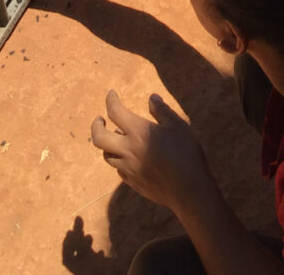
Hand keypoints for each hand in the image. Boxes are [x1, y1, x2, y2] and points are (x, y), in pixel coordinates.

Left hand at [91, 90, 211, 211]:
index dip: (111, 100)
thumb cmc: (185, 152)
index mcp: (137, 132)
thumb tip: (151, 98)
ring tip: (114, 139)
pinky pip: (118, 169)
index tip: (111, 94)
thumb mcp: (178, 125)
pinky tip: (127, 159)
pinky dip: (118, 160)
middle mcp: (127, 150)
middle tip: (100, 120)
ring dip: (106, 145)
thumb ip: (162, 111)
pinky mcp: (133, 183)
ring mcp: (128, 169)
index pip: (115, 112)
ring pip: (106, 156)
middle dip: (96, 126)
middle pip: (99, 138)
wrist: (188, 189)